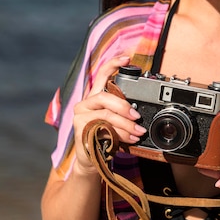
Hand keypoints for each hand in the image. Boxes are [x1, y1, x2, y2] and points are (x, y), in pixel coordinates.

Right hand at [71, 56, 146, 174]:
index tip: (127, 59)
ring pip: (106, 114)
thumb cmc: (105, 139)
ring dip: (126, 124)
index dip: (113, 64)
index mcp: (94, 97)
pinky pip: (104, 128)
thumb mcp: (116, 122)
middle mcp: (85, 103)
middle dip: (124, 106)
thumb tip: (139, 112)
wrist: (91, 161)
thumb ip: (122, 113)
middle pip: (105, 97)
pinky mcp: (80, 129)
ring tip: (138, 132)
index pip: (101, 74)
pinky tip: (129, 140)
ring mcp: (81, 115)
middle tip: (137, 116)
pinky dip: (120, 135)